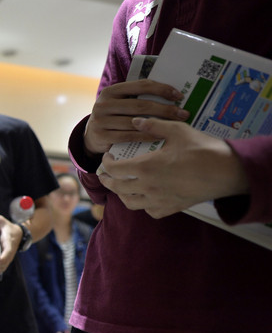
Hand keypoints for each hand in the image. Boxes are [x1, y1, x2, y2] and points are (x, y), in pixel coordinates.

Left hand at [0, 214, 20, 274]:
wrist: (19, 234)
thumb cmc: (8, 227)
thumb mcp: (2, 220)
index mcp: (9, 242)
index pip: (8, 252)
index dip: (2, 258)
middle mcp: (10, 251)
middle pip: (3, 263)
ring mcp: (9, 257)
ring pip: (2, 267)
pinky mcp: (6, 260)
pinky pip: (1, 268)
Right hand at [84, 79, 188, 156]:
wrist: (91, 136)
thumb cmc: (113, 117)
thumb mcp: (120, 103)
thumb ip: (137, 97)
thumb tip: (171, 95)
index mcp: (111, 91)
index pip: (140, 85)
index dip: (162, 89)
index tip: (179, 96)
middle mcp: (103, 104)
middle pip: (140, 105)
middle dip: (165, 109)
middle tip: (183, 114)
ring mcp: (101, 120)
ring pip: (135, 122)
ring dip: (158, 124)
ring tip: (174, 126)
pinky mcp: (101, 136)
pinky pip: (129, 136)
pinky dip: (146, 137)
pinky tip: (159, 137)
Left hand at [99, 117, 249, 217]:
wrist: (227, 171)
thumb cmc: (202, 149)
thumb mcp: (177, 131)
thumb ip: (153, 125)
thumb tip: (135, 120)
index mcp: (146, 168)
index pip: (114, 170)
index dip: (106, 164)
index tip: (108, 157)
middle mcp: (148, 187)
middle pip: (117, 188)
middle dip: (107, 180)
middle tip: (105, 174)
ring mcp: (159, 200)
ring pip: (130, 203)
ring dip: (121, 194)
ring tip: (121, 186)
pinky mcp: (171, 208)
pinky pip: (149, 211)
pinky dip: (142, 205)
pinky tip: (144, 197)